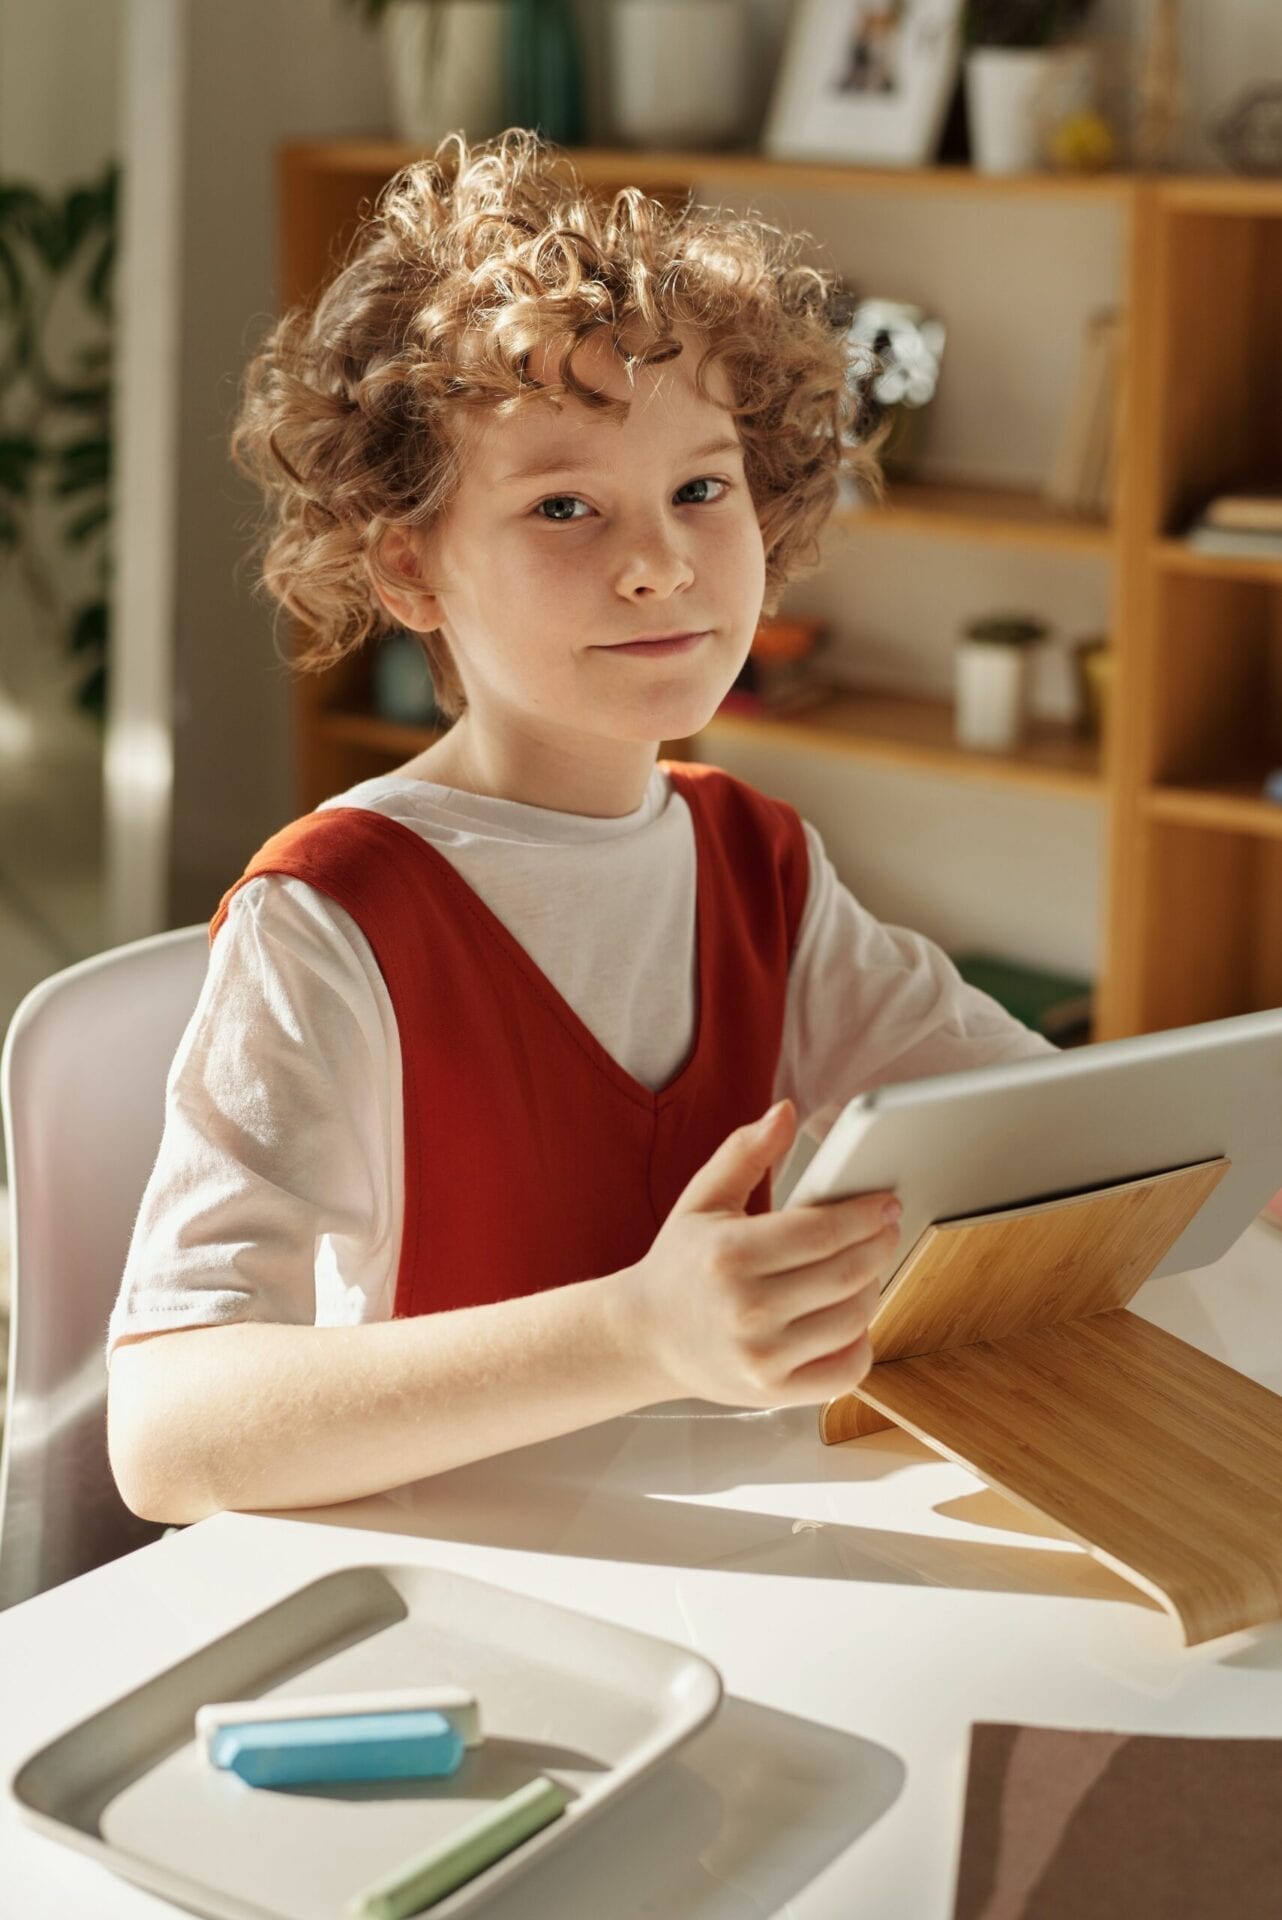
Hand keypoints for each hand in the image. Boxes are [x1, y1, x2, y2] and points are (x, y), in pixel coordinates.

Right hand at [617, 1099, 899, 1408]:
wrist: (645, 1337)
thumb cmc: (681, 1264)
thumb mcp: (702, 1199)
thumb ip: (744, 1151)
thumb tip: (785, 1113)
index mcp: (728, 1253)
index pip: (823, 1231)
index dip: (866, 1214)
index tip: (885, 1202)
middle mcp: (746, 1309)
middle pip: (847, 1274)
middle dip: (880, 1244)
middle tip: (886, 1227)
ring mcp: (762, 1357)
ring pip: (854, 1318)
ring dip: (872, 1287)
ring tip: (865, 1267)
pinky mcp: (774, 1393)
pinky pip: (847, 1369)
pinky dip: (861, 1341)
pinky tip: (849, 1317)